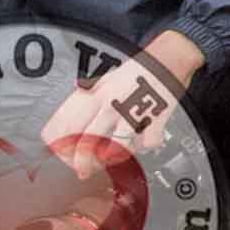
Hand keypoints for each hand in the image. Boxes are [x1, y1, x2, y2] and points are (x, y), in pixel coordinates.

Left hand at [40, 29, 201, 177]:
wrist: (169, 60)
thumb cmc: (139, 69)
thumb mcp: (107, 76)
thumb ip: (90, 87)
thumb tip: (75, 88)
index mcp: (97, 97)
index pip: (69, 125)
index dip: (60, 143)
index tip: (61, 153)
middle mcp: (111, 107)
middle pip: (87, 143)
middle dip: (81, 162)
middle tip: (82, 170)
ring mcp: (133, 116)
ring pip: (115, 148)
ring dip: (111, 159)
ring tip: (110, 161)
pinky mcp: (154, 121)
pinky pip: (147, 143)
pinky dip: (145, 146)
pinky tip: (142, 142)